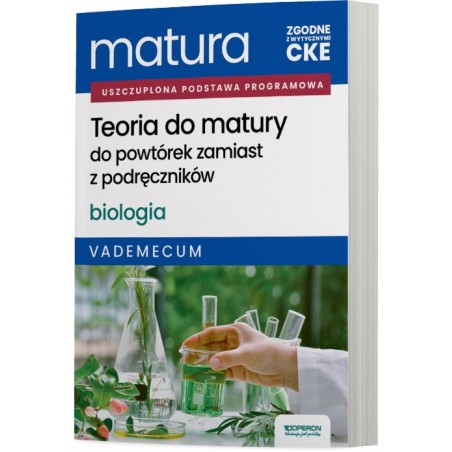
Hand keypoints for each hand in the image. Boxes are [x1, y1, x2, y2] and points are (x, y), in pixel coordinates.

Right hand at [182, 323, 297, 390]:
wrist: (285, 369)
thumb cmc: (268, 354)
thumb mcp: (247, 354)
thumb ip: (228, 359)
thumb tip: (210, 363)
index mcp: (235, 331)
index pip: (212, 333)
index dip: (198, 338)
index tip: (185, 344)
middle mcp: (233, 342)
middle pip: (211, 346)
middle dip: (198, 352)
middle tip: (183, 358)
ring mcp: (235, 356)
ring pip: (215, 358)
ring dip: (203, 363)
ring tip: (188, 367)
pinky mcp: (238, 369)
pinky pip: (221, 370)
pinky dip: (212, 373)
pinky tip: (202, 377)